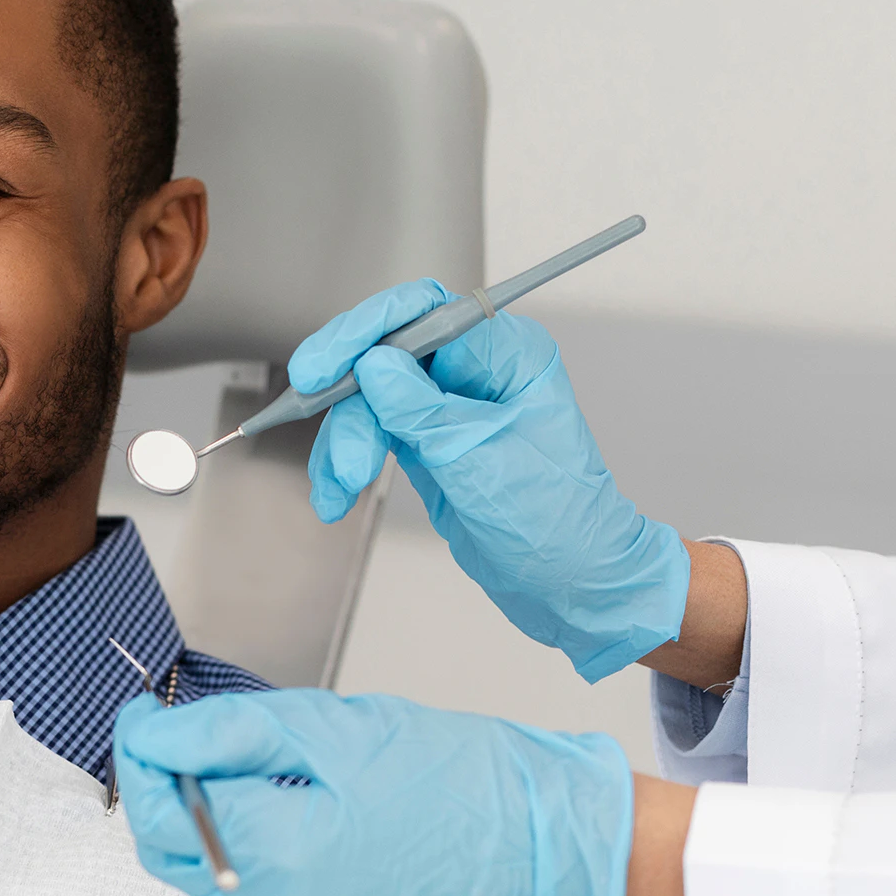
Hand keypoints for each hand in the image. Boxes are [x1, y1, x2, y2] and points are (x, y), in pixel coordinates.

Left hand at [113, 689, 633, 895]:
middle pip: (174, 858)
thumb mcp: (323, 727)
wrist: (534, 838)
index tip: (144, 717)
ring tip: (268, 785)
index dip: (142, 755)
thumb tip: (147, 736)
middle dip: (169, 796)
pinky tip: (303, 835)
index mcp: (281, 857)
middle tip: (190, 743)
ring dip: (216, 835)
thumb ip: (220, 734)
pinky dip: (260, 876)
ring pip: (214, 890)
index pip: (161, 809)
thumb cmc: (445, 772)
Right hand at [290, 279, 689, 680]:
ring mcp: (446, 405)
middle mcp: (474, 370)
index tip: (322, 369)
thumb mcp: (481, 461)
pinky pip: (369, 434)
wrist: (574, 583)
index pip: (421, 312)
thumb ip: (421, 409)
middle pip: (382, 356)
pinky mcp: (425, 440)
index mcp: (506, 353)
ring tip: (342, 488)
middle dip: (350, 407)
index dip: (363, 334)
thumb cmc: (559, 522)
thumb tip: (371, 364)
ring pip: (367, 400)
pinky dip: (345, 463)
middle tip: (335, 451)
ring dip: (344, 444)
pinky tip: (338, 494)